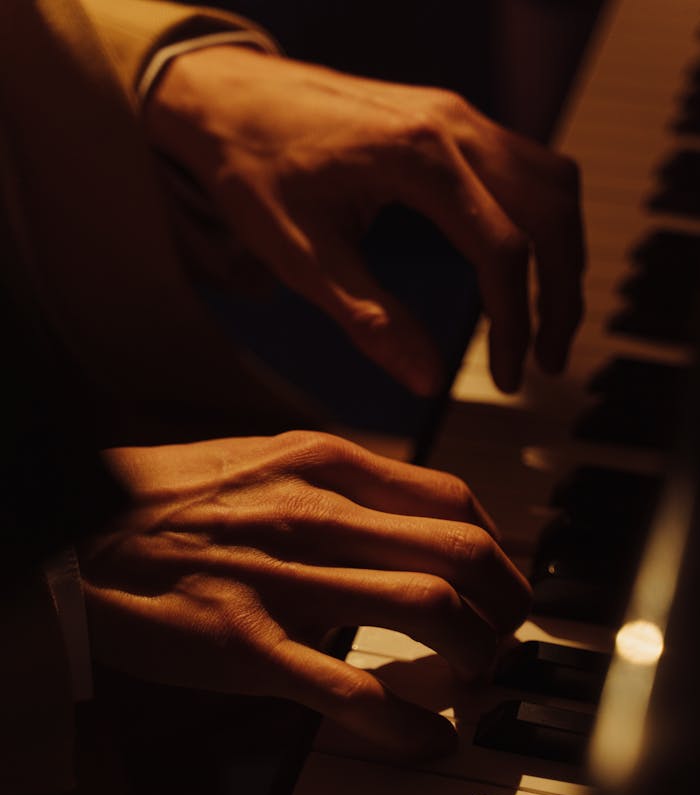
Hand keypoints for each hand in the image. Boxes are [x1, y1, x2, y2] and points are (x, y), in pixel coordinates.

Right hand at [80, 432, 530, 758]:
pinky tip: (427, 741)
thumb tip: (403, 514)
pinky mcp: (244, 646)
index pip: (454, 502)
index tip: (500, 586)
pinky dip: (408, 724)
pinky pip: (352, 690)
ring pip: (429, 609)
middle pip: (463, 554)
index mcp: (321, 463)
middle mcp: (314, 512)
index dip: (500, 553)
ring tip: (472, 683)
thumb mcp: (259, 460)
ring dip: (474, 658)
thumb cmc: (164, 499)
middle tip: (504, 640)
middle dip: (508, 608)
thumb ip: (334, 481)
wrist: (69, 529)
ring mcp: (282, 579)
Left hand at [145, 46, 583, 394]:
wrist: (226, 98)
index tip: (510, 378)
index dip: (515, 324)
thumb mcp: (301, 256)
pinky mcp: (452, 121)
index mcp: (418, 158)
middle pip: (551, 211)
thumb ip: (369, 318)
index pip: (502, 249)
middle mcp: (454, 125)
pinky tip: (522, 265)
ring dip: (563, 254)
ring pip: (553, 182)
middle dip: (562, 293)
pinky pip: (527, 166)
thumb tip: (423, 380)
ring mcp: (458, 116)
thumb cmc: (253, 169)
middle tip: (552, 359)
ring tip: (549, 320)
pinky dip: (541, 220)